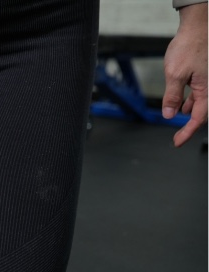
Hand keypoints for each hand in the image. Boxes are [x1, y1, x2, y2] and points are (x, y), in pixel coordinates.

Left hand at [162, 3, 207, 146]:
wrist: (198, 27)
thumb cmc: (190, 46)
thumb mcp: (175, 74)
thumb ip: (172, 96)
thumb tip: (170, 114)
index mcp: (207, 89)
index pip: (198, 118)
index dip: (187, 132)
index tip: (177, 142)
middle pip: (201, 112)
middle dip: (189, 124)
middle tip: (178, 135)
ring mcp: (207, 80)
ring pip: (200, 102)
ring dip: (189, 111)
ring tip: (178, 117)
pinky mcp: (204, 75)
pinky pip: (199, 92)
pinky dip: (190, 99)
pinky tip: (182, 102)